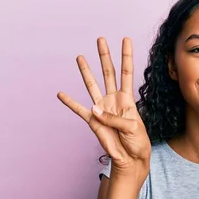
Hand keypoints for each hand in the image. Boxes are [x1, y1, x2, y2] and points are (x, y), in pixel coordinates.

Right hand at [57, 37, 150, 176]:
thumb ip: (114, 118)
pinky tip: (61, 94)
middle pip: (109, 73)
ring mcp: (102, 109)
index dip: (127, 56)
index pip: (127, 73)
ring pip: (92, 85)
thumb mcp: (132, 128)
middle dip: (105, 56)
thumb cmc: (137, 142)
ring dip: (86, 72)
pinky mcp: (93, 121)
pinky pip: (79, 110)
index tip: (126, 39)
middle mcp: (114, 100)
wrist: (130, 159)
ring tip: (80, 57)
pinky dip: (70, 103)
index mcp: (128, 99)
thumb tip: (94, 109)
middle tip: (101, 39)